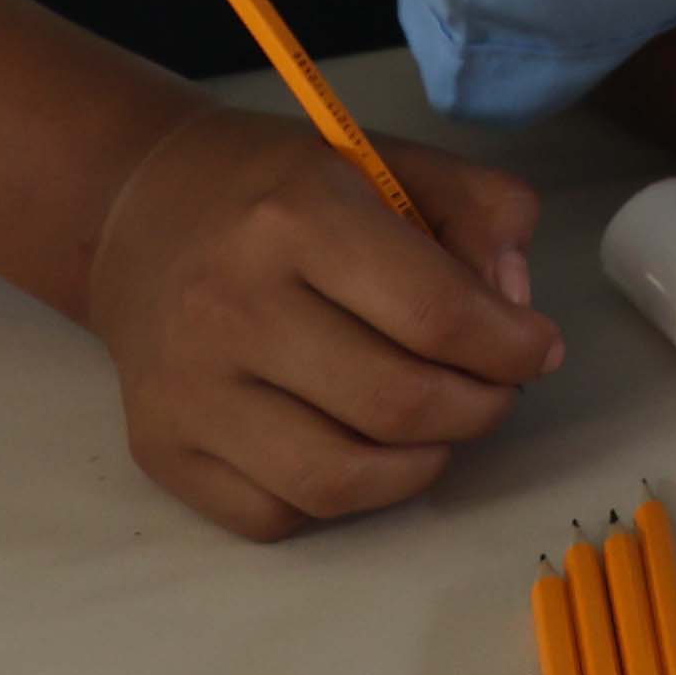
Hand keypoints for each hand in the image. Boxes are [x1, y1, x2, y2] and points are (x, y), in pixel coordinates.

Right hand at [76, 102, 561, 537]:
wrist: (138, 213)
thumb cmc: (283, 190)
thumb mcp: (392, 160)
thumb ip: (482, 214)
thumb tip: (514, 310)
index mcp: (296, 217)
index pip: (436, 314)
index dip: (511, 347)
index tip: (537, 350)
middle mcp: (231, 306)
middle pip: (397, 404)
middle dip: (479, 408)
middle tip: (495, 390)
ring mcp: (187, 388)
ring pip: (338, 480)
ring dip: (419, 466)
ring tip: (439, 427)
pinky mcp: (160, 448)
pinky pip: (276, 514)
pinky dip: (340, 497)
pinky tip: (358, 446)